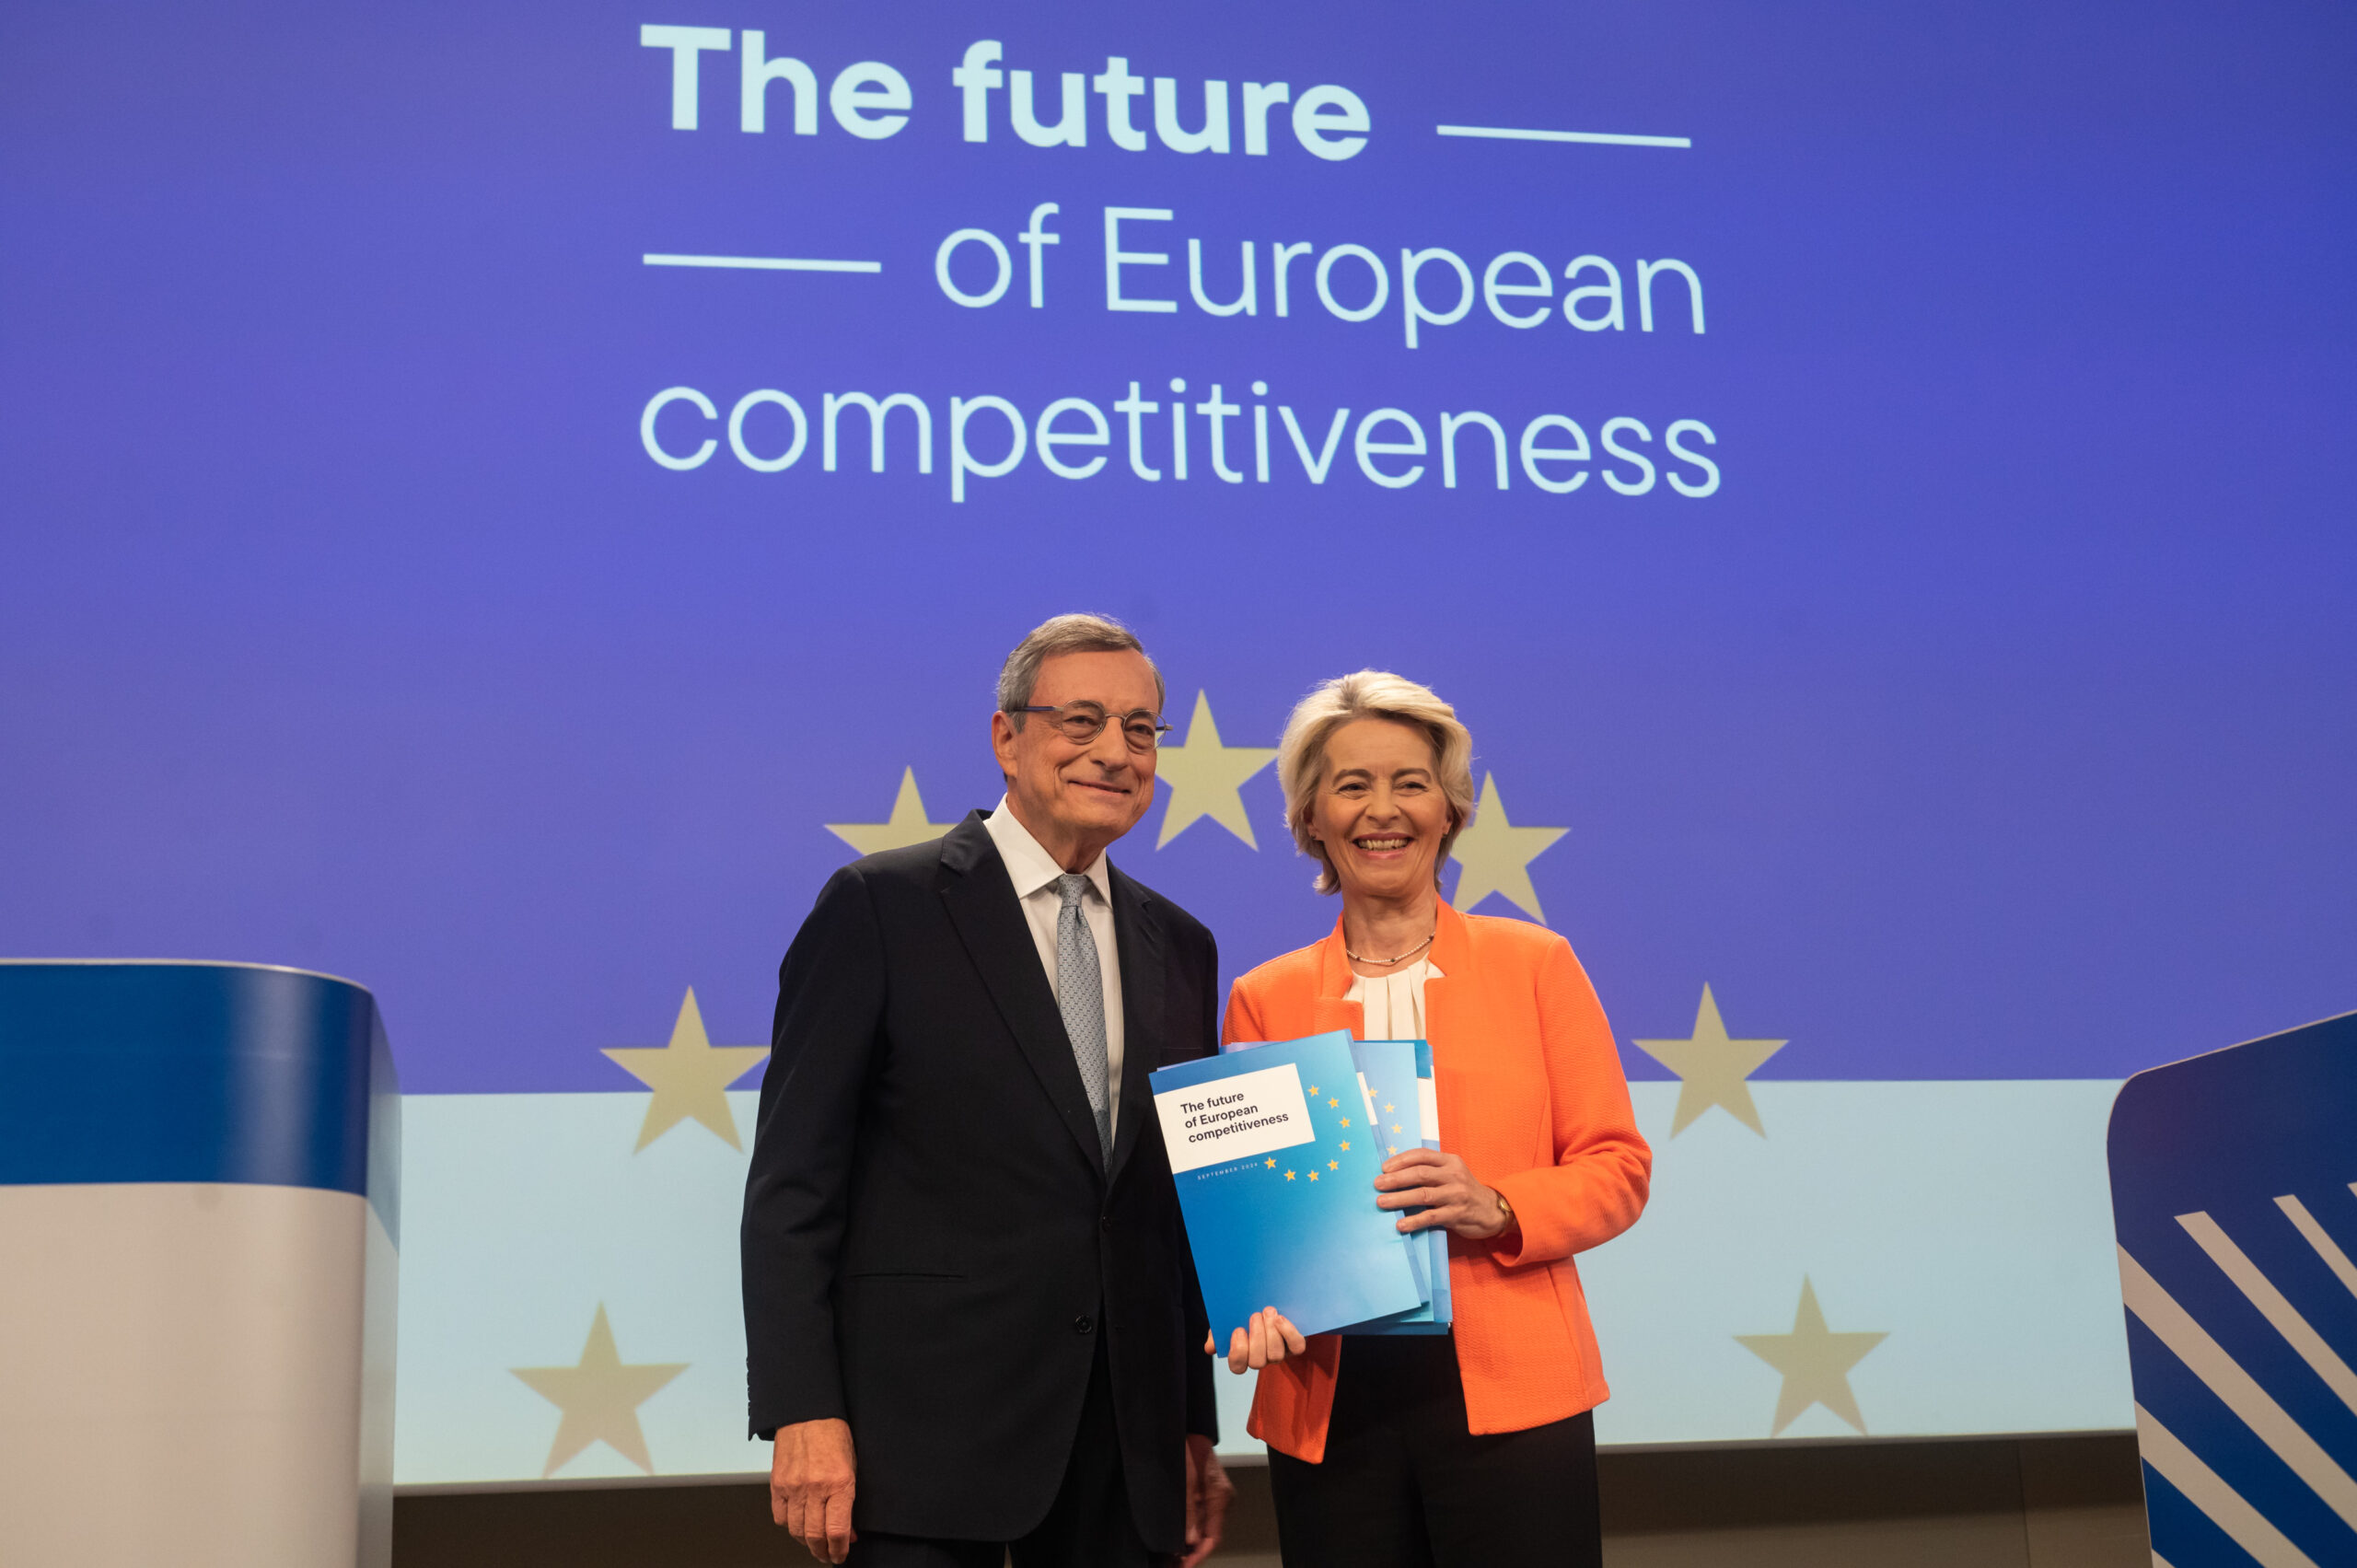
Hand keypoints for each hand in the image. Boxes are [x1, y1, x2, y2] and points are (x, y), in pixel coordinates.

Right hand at [770, 1417, 856, 1563]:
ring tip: (813, 1544)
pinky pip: (780, 1517)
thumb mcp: (852, 1467)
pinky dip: (789, 1526)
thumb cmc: (834, 1435)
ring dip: (805, 1543)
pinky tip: (797, 1525)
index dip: (839, 1550)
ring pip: (795, 1531)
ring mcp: (793, 1487)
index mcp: (839, 1482)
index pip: (837, 1530)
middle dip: (822, 1552)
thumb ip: (849, 1501)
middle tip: (827, 1555)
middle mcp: (814, 1488)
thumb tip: (847, 1531)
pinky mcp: (777, 1484)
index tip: (840, 1555)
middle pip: (814, 1536)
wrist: (808, 1413)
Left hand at [1181, 1432, 1232, 1567]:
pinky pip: (1198, 1517)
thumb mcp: (1185, 1479)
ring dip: (1188, 1543)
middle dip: (1191, 1552)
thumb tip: (1190, 1540)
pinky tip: (1174, 1537)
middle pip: (1208, 1535)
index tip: (1183, 1566)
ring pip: (1202, 1528)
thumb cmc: (1187, 1447)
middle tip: (1172, 1564)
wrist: (1186, 1425)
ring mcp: (1213, 1496)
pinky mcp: (1204, 1492)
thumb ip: (1189, 1510)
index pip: (1212, 1537)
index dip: (1198, 1555)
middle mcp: (1220, 1500)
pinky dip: (1187, 1529)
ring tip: (1170, 1556)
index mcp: (1221, 1498)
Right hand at [1223, 1307, 1305, 1373]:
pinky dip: (1288, 1332)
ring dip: (1271, 1332)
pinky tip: (1280, 1318)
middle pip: (1258, 1362)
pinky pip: (1296, 1347)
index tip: (1238, 1330)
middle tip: (1255, 1316)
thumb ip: (1217, 1333)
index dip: (1238, 1351)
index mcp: (1243, 1356)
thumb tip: (1210, 1348)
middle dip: (1256, 1337)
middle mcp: (1262, 1358)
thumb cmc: (1243, 1315)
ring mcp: (1279, 1353)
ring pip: (1276, 1355)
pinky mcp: (1295, 1345)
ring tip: (1268, 1311)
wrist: (1266, 1304)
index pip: (1237, 1366)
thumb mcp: (1226, 1322)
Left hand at [1375, 1148, 1511, 1240]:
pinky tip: (1401, 1225)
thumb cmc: (1464, 1191)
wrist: (1492, 1210)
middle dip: (1396, 1179)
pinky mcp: (1456, 1214)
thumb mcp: (1452, 1173)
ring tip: (1382, 1202)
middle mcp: (1454, 1175)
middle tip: (1377, 1184)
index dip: (1401, 1160)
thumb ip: (1431, 1170)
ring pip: (1423, 1195)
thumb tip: (1395, 1173)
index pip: (1422, 1155)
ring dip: (1399, 1198)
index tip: (1384, 1168)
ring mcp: (1456, 1195)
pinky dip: (1414, 1220)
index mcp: (1450, 1161)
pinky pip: (1431, 1217)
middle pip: (1420, 1174)